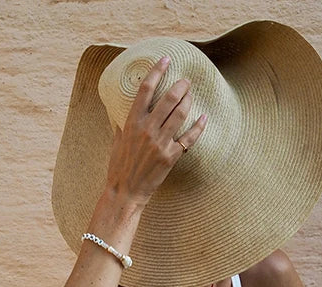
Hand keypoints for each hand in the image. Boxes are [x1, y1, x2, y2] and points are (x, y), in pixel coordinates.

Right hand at [105, 56, 207, 205]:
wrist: (125, 192)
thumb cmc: (118, 167)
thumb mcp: (116, 141)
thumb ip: (122, 124)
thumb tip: (122, 112)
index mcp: (132, 121)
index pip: (146, 89)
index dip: (157, 70)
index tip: (166, 59)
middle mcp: (147, 129)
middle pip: (168, 98)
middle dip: (180, 85)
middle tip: (186, 80)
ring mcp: (160, 143)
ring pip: (180, 114)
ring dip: (189, 100)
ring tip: (191, 94)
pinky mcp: (171, 157)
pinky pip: (189, 138)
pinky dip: (198, 127)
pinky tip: (204, 118)